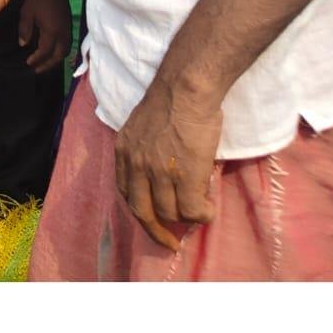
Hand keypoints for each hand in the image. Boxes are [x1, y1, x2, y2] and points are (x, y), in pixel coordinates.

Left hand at [17, 0, 72, 71]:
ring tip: (44, 65)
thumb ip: (25, 29)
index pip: (45, 51)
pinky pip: (66, 46)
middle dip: (47, 65)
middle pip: (58, 56)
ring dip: (55, 61)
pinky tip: (52, 53)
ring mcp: (68, 31)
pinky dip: (59, 53)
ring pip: (64, 52)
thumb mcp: (26, 12)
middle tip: (36, 70)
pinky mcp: (69, 27)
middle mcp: (62, 34)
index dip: (36, 59)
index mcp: (51, 32)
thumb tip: (23, 45)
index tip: (27, 64)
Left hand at [113, 74, 222, 250]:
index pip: (125, 191)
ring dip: (186, 218)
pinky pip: (192, 209)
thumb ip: (146, 150)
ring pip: (170, 211)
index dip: (139, 211)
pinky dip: (201, 215)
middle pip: (141, 210)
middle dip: (155, 231)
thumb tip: (162, 173)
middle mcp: (135, 164)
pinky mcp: (183, 176)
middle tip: (170, 242)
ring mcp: (158, 171)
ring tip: (200, 213)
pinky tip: (209, 211)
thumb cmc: (173, 101)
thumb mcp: (144, 127)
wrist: (186, 90)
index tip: (151, 222)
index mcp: (124, 151)